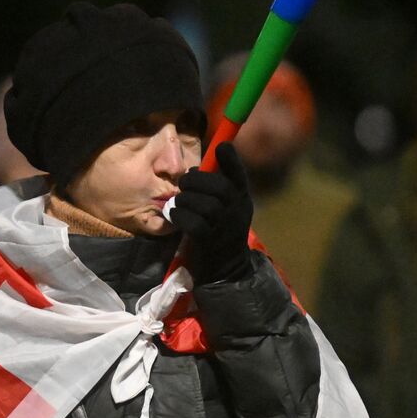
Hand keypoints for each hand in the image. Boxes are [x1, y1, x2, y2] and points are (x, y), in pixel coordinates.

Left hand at [169, 142, 253, 282]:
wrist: (225, 270)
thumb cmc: (220, 233)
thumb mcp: (225, 209)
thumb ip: (213, 190)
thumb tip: (193, 171)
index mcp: (242, 200)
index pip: (240, 176)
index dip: (232, 160)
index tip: (221, 147)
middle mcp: (237, 212)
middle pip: (221, 188)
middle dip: (198, 180)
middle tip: (184, 183)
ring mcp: (225, 228)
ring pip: (206, 205)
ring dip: (186, 199)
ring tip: (179, 203)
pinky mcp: (209, 242)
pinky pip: (194, 224)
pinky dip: (180, 216)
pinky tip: (175, 216)